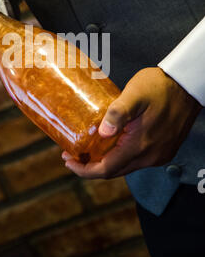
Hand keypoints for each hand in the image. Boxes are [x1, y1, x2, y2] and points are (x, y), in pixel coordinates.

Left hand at [62, 67, 201, 178]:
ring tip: (88, 149)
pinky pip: (137, 160)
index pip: (107, 169)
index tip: (68, 160)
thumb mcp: (134, 95)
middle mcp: (151, 156)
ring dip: (106, 161)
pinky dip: (120, 156)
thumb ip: (117, 113)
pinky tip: (111, 144)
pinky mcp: (163, 149)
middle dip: (91, 166)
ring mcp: (159, 154)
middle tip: (73, 155)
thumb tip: (102, 133)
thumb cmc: (160, 86)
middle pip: (115, 171)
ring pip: (126, 166)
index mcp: (140, 146)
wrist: (187, 85)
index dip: (84, 169)